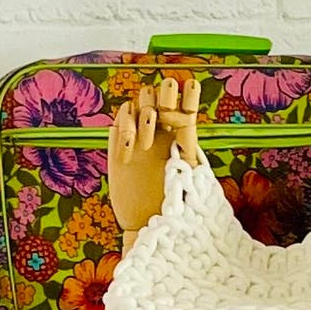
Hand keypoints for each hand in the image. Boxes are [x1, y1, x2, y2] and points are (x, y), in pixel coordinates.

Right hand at [106, 69, 200, 233]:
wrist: (147, 219)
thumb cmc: (173, 201)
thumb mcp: (188, 173)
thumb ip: (188, 144)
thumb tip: (188, 115)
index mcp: (182, 130)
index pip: (188, 99)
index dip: (190, 92)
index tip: (190, 94)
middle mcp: (162, 126)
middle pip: (161, 90)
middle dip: (165, 96)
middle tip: (166, 116)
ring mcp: (140, 131)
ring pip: (141, 99)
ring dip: (145, 115)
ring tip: (146, 145)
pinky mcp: (120, 140)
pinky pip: (121, 117)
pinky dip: (125, 129)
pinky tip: (128, 155)